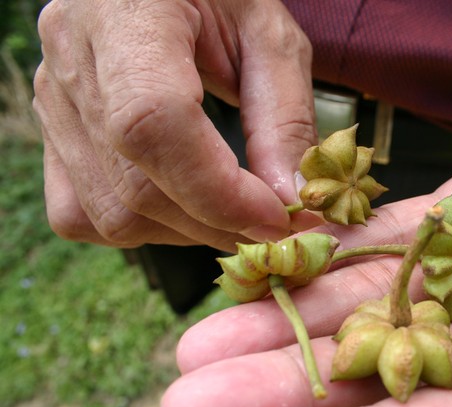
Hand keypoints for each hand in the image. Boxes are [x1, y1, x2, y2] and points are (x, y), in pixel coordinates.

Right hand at [33, 0, 316, 250]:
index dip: (219, 190)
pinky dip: (142, 228)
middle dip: (218, 223)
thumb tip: (290, 204)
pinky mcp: (52, 133)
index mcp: (126, 13)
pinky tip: (183, 205)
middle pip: (135, 186)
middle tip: (273, 224)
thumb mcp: (271, 37)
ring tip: (234, 211)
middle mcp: (72, 56)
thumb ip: (284, 117)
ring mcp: (53, 99)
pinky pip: (82, 215)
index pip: (153, 123)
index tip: (277, 217)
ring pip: (110, 214)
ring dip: (186, 231)